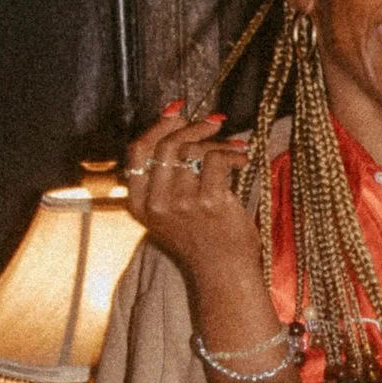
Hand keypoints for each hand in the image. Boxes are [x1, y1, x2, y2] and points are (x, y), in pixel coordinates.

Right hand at [123, 98, 276, 329]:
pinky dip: (233, 153)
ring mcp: (181, 203)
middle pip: (166, 145)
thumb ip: (166, 177)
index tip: (178, 109)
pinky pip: (216, 159)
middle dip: (193, 127)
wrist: (223, 273)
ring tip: (235, 146)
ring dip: (218, 141)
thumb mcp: (169, 211)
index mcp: (139, 203)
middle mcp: (155, 203)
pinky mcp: (209, 202)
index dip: (157, 125)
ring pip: (193, 150)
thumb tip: (180, 127)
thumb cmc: (202, 238)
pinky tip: (243, 159)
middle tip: (216, 122)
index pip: (137, 151)